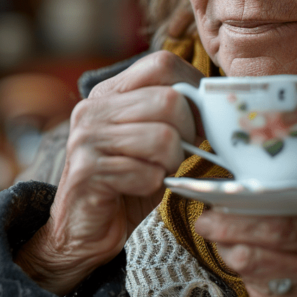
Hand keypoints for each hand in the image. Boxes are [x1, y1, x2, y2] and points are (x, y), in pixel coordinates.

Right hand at [16, 51, 203, 294]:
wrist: (82, 232)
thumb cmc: (125, 184)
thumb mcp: (151, 141)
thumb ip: (172, 115)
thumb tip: (214, 102)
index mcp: (109, 94)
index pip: (161, 64)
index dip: (193, 90)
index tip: (198, 119)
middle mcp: (93, 109)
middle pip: (169, 100)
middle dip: (186, 133)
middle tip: (175, 155)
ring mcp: (87, 139)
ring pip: (163, 137)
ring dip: (170, 163)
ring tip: (154, 173)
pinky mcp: (86, 171)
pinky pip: (146, 173)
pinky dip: (152, 186)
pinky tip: (135, 189)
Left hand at [195, 150, 296, 296]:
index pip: (288, 226)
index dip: (247, 216)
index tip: (222, 202)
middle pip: (263, 251)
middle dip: (225, 234)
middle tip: (205, 220)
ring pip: (258, 277)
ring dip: (234, 257)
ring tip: (221, 239)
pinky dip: (252, 282)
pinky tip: (251, 267)